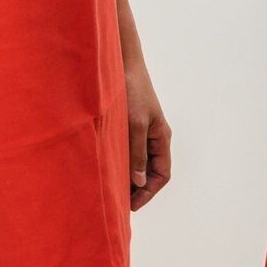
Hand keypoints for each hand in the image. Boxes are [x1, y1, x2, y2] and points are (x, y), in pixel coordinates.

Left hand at [123, 55, 172, 208]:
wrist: (121, 61)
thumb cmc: (131, 89)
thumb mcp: (135, 123)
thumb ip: (137, 152)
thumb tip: (139, 182)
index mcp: (161, 137)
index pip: (162, 174)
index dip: (148, 192)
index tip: (131, 205)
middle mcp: (153, 134)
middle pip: (150, 170)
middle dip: (137, 187)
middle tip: (119, 200)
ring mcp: (141, 128)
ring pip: (137, 159)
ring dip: (128, 174)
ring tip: (111, 187)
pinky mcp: (128, 122)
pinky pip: (127, 148)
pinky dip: (120, 159)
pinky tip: (105, 164)